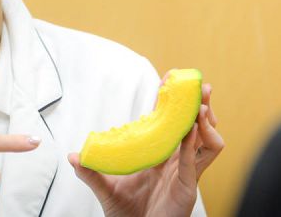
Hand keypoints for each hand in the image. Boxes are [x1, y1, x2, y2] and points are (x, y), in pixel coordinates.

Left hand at [68, 82, 223, 216]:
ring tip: (200, 108)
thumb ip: (91, 173)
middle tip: (201, 88)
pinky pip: (196, 164)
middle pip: (196, 127)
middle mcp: (177, 161)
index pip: (170, 121)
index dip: (173, 100)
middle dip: (200, 107)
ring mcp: (186, 174)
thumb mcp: (106, 190)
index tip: (172, 78)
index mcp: (161, 155)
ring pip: (207, 143)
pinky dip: (195, 147)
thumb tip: (73, 156)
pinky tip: (192, 131)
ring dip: (204, 124)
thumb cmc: (126, 215)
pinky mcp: (188, 189)